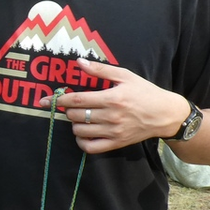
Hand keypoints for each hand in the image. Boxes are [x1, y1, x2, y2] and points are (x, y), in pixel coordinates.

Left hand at [44, 58, 187, 154]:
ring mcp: (113, 132)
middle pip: (76, 115)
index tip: (44, 101)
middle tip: (70, 105)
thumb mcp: (125, 76)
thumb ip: (101, 70)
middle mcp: (111, 117)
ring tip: (79, 116)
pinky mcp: (116, 143)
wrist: (165, 114)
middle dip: (67, 110)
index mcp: (112, 98)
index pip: (77, 100)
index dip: (58, 100)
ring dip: (74, 123)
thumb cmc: (145, 92)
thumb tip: (79, 62)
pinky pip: (90, 147)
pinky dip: (81, 141)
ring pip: (80, 131)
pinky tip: (83, 133)